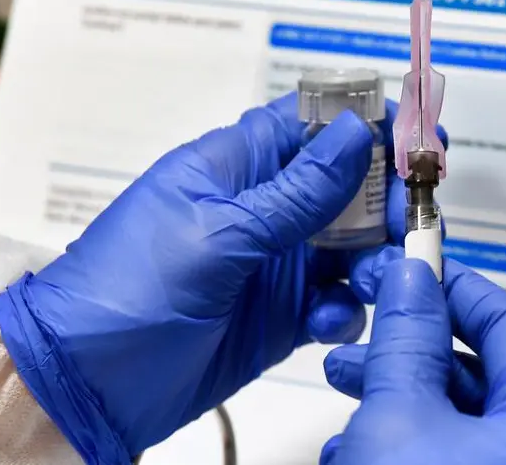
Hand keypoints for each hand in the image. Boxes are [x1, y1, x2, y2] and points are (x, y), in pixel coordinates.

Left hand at [0, 93, 445, 461]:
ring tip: (370, 281)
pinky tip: (326, 324)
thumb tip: (357, 132)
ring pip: (351, 246)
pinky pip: (336, 302)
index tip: (418, 137)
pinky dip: (345, 311)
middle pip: (347, 186)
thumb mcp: (217, 233)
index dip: (367, 122)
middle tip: (407, 223)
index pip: (311, 122)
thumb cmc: (127, 290)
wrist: (87, 383)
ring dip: (374, 260)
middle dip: (385, 201)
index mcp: (235, 167)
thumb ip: (296, 192)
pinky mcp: (282, 315)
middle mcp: (261, 209)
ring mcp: (274, 263)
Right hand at [322, 251, 505, 464]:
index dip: (457, 286)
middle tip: (365, 317)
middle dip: (410, 344)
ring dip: (395, 392)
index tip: (411, 265)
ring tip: (341, 378)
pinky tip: (353, 442)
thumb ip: (407, 340)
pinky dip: (404, 438)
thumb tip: (410, 276)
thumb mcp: (400, 416)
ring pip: (457, 415)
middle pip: (481, 369)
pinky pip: (450, 452)